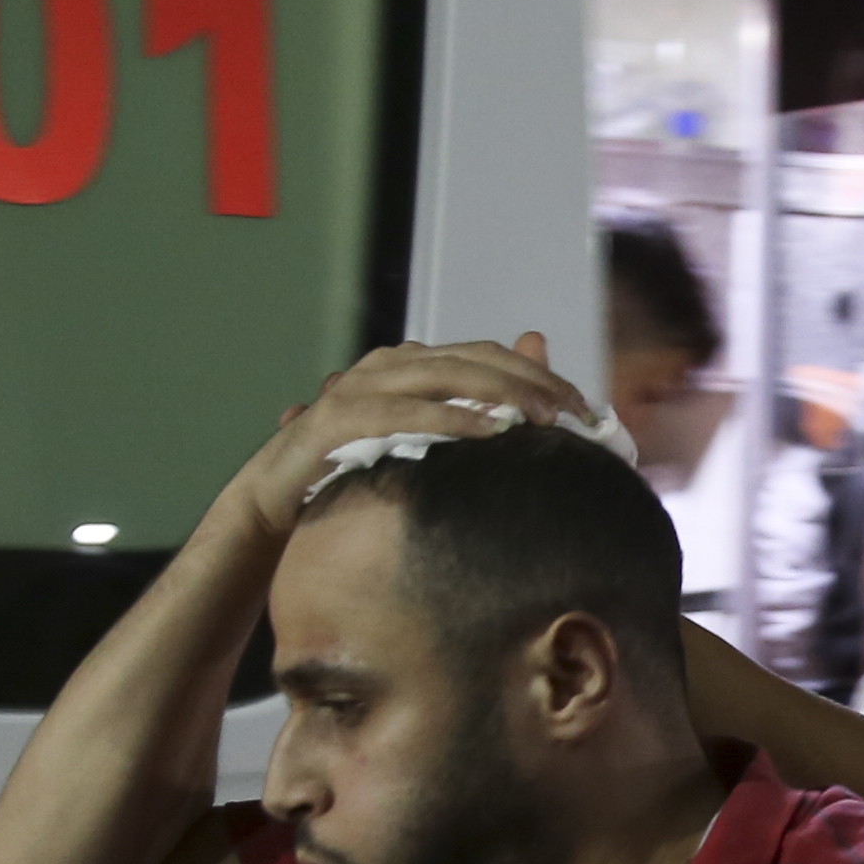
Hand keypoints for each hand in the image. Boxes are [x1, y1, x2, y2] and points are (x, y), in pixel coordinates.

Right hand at [230, 335, 603, 544]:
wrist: (277, 507)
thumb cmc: (356, 479)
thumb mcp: (423, 453)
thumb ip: (469, 425)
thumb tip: (528, 428)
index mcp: (413, 366)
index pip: (488, 357)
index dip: (539, 376)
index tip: (585, 410)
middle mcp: (391, 365)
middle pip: (475, 360)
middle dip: (531, 383)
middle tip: (576, 414)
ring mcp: (363, 385)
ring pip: (445, 375)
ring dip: (500, 393)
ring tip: (542, 418)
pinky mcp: (339, 417)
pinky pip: (404, 412)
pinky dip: (448, 418)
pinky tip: (486, 433)